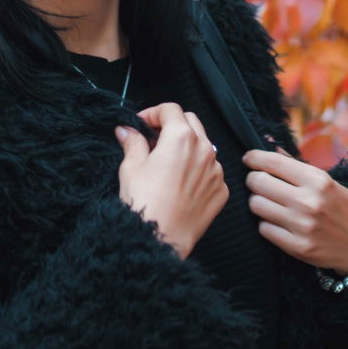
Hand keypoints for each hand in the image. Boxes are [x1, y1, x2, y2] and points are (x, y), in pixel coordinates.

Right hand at [115, 102, 227, 259]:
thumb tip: (127, 131)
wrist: (161, 239)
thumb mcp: (131, 167)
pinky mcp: (221, 190)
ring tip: (166, 163)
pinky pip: (210, 170)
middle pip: (190, 121)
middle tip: (153, 139)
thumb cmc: (144, 202)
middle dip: (171, 124)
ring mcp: (216, 170)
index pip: (170, 109)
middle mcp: (204, 149)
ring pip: (203, 145)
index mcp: (181, 137)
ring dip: (186, 146)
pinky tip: (179, 183)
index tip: (141, 124)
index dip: (152, 113)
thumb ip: (132, 142)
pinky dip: (196, 170)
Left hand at [242, 148, 347, 275]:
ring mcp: (302, 226)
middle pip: (258, 182)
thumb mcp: (328, 181)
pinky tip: (275, 221)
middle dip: (253, 179)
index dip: (254, 158)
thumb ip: (297, 166)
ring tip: (267, 201)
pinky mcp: (297, 247)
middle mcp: (309, 202)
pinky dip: (265, 223)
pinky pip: (263, 228)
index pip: (274, 162)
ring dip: (257, 201)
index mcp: (318, 181)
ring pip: (256, 205)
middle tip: (256, 181)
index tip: (248, 158)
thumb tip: (271, 148)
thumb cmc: (342, 208)